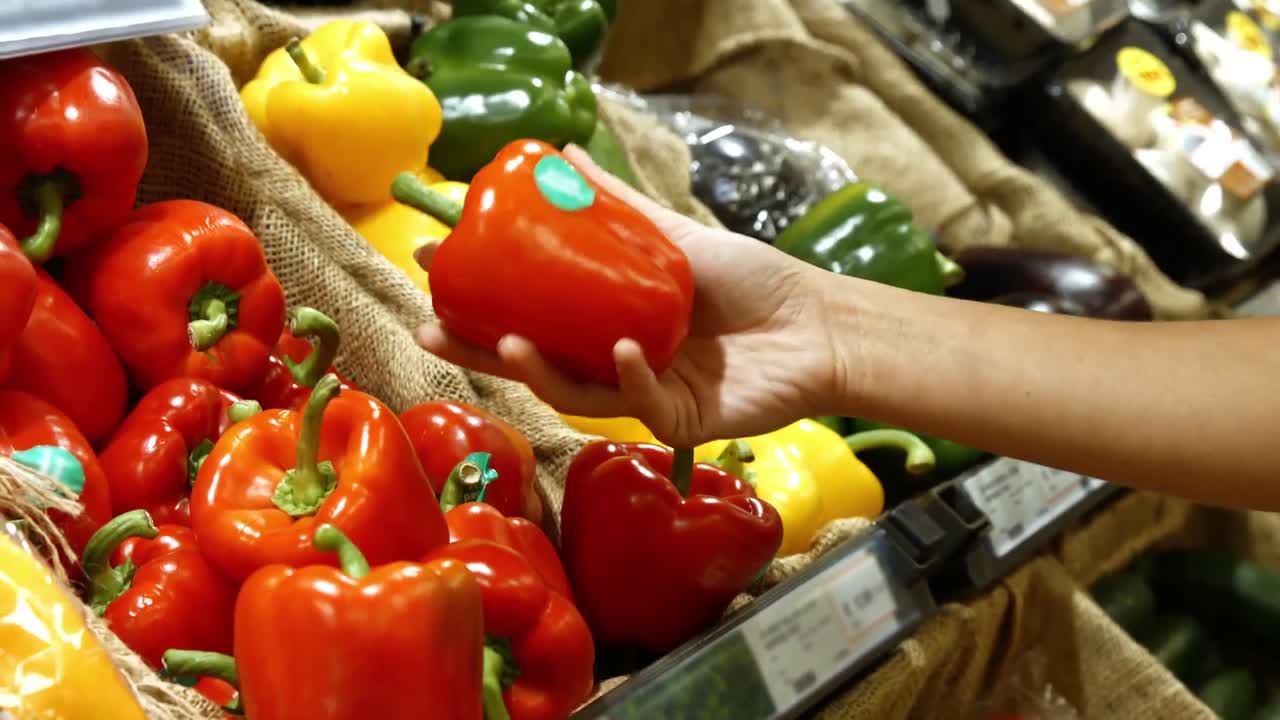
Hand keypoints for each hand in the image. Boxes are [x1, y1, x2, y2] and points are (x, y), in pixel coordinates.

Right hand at [416, 144, 844, 447]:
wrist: (816, 323)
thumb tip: (560, 153)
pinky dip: (631, 373)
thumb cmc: (750, 281)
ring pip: (574, 391)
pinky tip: (625, 347)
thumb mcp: (675, 235)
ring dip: (539, 371)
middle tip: (432, 329)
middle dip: (479, 351)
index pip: (529, 315)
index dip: (479, 302)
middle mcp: (612, 361)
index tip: (433, 270)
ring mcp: (641, 395)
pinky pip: (641, 398)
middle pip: (534, 362)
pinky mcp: (674, 423)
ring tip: (509, 345)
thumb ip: (620, 203)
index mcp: (603, 321)